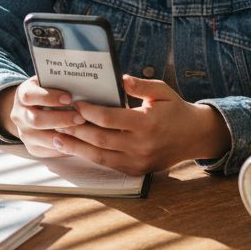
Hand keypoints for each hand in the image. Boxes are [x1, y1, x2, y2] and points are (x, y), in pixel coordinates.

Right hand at [0, 76, 83, 157]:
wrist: (32, 109)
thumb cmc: (48, 92)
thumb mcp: (48, 82)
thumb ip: (59, 83)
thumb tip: (82, 84)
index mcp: (22, 94)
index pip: (30, 96)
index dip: (49, 97)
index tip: (69, 98)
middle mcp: (19, 115)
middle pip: (36, 120)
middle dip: (60, 119)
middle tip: (80, 117)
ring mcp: (24, 134)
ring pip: (43, 139)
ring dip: (65, 136)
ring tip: (83, 131)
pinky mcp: (32, 148)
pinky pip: (49, 151)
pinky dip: (66, 147)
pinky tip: (79, 142)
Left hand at [53, 75, 231, 175]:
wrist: (194, 137)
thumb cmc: (175, 110)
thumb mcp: (162, 91)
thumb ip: (140, 86)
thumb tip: (120, 79)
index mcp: (146, 124)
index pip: (109, 118)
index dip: (89, 111)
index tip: (75, 103)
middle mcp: (140, 146)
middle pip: (99, 139)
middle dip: (76, 129)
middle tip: (56, 120)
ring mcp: (137, 161)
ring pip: (99, 156)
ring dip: (76, 147)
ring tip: (56, 137)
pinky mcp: (136, 170)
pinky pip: (107, 164)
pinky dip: (89, 156)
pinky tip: (75, 147)